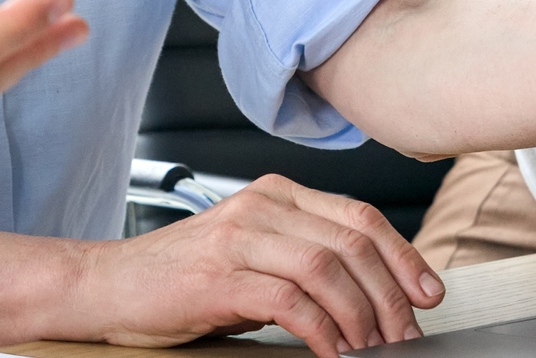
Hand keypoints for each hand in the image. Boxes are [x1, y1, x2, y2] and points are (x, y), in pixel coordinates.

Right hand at [74, 175, 443, 357]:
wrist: (107, 286)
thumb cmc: (182, 277)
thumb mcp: (253, 255)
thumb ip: (302, 260)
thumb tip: (371, 294)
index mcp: (276, 194)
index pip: (359, 215)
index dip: (403, 254)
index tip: (428, 293)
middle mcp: (261, 205)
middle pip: (352, 241)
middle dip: (391, 293)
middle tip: (406, 334)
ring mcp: (239, 236)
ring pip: (327, 266)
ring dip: (362, 314)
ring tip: (373, 348)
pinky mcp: (219, 275)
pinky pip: (290, 299)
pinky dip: (323, 329)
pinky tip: (333, 351)